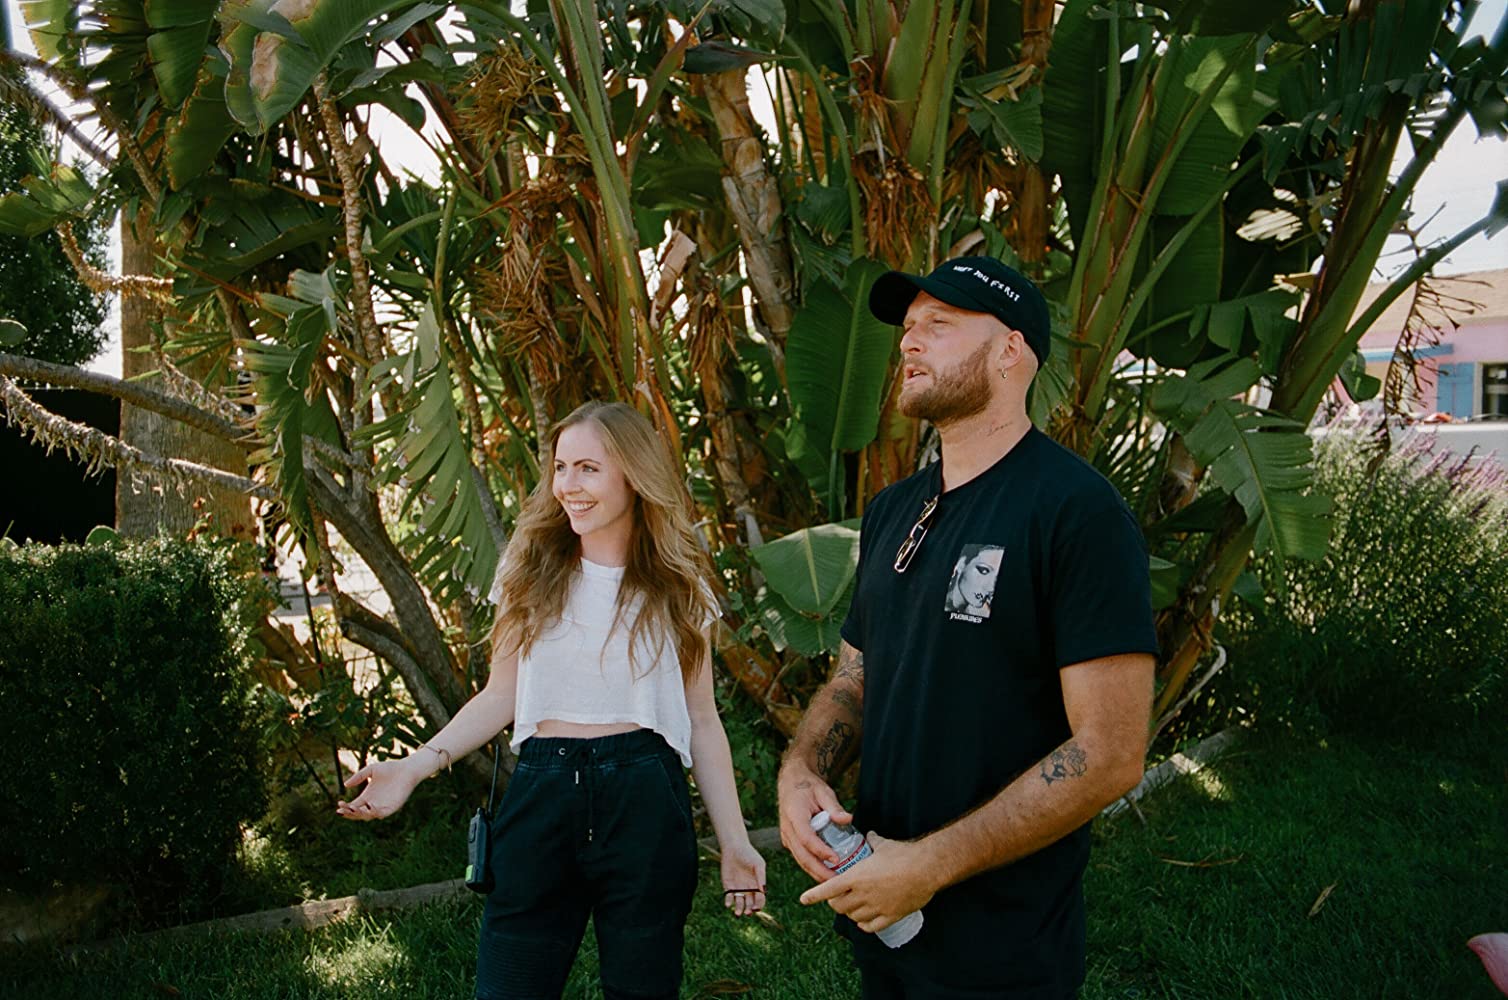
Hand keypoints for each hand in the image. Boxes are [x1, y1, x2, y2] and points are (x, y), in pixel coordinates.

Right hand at [336, 756, 426, 820]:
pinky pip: (381, 814)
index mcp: (367, 797)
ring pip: (368, 816)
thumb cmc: (390, 768)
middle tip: (342, 810)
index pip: (353, 806)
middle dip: (349, 813)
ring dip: (360, 814)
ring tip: (353, 809)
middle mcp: (373, 804)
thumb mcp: (370, 770)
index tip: (339, 804)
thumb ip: (358, 776)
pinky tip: (369, 806)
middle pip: (358, 813)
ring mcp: (382, 807)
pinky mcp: (392, 808)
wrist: (406, 769)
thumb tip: (345, 785)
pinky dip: (374, 812)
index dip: (345, 807)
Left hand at [719, 839, 766, 916]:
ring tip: (738, 913)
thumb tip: (764, 891)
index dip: (759, 905)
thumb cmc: (749, 854)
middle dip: (749, 910)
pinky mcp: (728, 886)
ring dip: (739, 909)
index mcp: (757, 884)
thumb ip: (761, 877)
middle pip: (750, 904)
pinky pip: (729, 897)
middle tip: (747, 912)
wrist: (734, 847)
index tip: (756, 908)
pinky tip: (728, 904)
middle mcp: (748, 888)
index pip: (760, 899)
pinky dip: (729, 902)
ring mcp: (738, 888)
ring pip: (739, 903)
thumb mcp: (758, 864)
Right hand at [776, 760, 851, 881]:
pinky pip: (801, 857)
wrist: (791, 783)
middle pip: (802, 856)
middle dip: (819, 871)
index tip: (836, 859)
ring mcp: (787, 837)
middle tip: (837, 881)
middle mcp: (788, 829)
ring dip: (815, 873)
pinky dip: (812, 867)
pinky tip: (826, 874)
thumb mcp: (823, 791)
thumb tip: (847, 819)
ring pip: (800, 860)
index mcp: (794, 814)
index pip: (807, 838)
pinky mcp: (790, 841)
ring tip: (833, 883)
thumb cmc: (808, 787)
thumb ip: (834, 806)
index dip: (821, 851)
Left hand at [798, 832, 935, 932]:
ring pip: (853, 917)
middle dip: (835, 902)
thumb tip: (869, 835)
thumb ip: (872, 841)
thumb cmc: (904, 855)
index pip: (828, 889)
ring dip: (849, 913)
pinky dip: (864, 924)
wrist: (926, 869)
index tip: (803, 899)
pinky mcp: (890, 917)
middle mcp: (863, 894)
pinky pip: (870, 927)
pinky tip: (864, 920)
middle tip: (836, 897)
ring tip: (852, 906)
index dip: (814, 895)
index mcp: (857, 876)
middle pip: (839, 906)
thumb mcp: (883, 845)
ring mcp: (876, 907)